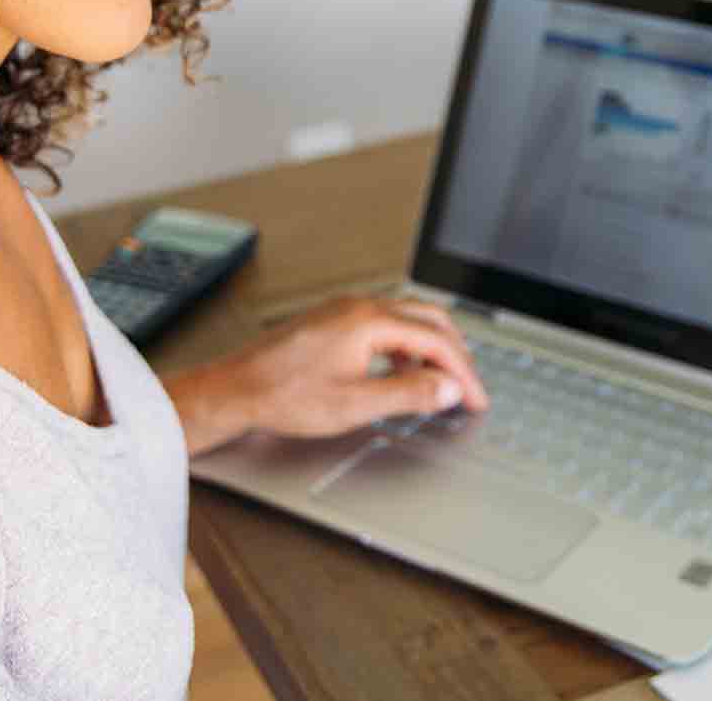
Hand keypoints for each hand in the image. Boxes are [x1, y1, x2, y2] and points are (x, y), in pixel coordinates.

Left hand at [166, 296, 490, 453]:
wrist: (236, 390)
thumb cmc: (283, 395)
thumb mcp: (355, 404)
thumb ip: (409, 395)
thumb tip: (448, 389)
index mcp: (370, 322)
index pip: (437, 341)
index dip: (464, 373)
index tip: (476, 398)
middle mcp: (360, 307)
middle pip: (429, 320)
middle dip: (456, 354)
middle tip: (469, 387)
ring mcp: (345, 311)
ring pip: (408, 318)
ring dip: (432, 348)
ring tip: (442, 382)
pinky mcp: (334, 321)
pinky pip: (386, 324)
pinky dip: (407, 346)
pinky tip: (402, 372)